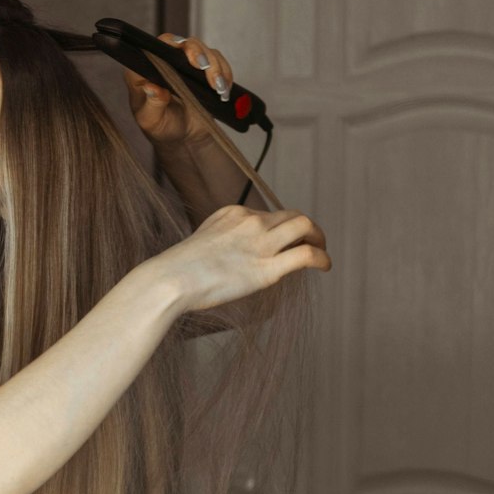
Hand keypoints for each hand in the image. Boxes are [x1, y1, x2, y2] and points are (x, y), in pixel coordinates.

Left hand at [127, 33, 232, 147]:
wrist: (182, 137)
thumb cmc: (160, 127)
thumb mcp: (151, 120)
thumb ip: (152, 104)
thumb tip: (150, 88)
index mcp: (143, 71)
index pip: (153, 47)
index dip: (168, 44)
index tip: (182, 50)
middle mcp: (164, 62)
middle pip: (182, 43)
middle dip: (197, 52)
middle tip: (203, 67)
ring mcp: (185, 64)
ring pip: (203, 50)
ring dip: (214, 65)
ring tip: (217, 87)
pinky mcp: (204, 70)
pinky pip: (218, 62)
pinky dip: (224, 73)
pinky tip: (223, 89)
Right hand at [144, 204, 331, 312]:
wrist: (169, 281)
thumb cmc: (176, 270)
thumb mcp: (200, 242)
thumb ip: (220, 241)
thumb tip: (232, 255)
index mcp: (232, 213)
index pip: (268, 214)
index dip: (280, 228)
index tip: (281, 241)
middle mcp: (250, 221)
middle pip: (292, 215)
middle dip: (306, 228)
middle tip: (312, 242)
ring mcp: (260, 244)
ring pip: (305, 227)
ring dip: (319, 238)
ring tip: (321, 251)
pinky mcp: (267, 268)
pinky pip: (307, 255)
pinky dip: (322, 258)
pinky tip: (325, 266)